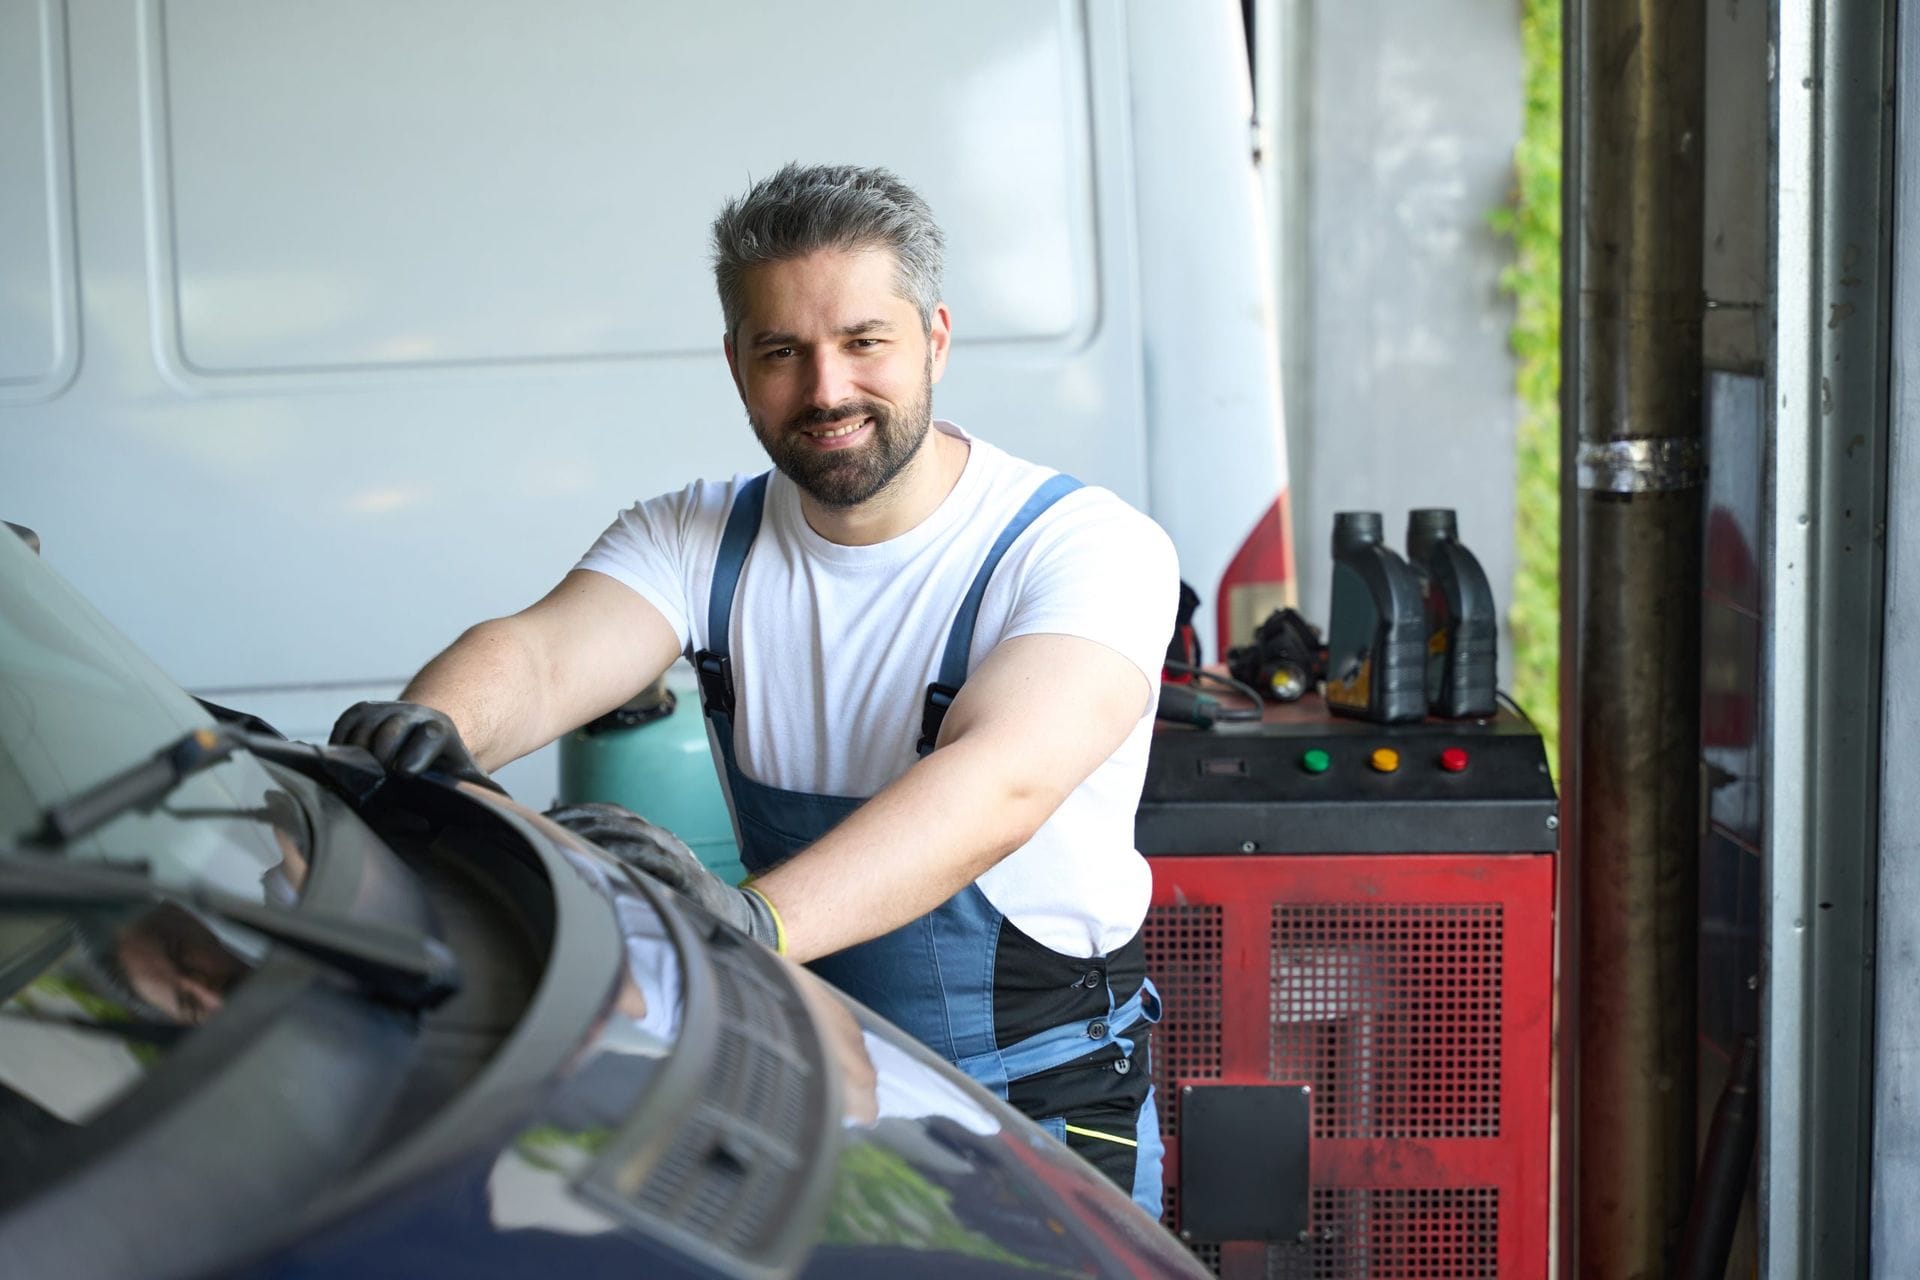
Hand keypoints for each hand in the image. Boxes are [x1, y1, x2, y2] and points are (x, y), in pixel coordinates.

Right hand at [330, 701, 504, 793]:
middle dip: (383, 758)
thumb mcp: (463, 781)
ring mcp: (386, 709)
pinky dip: (341, 746)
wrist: (419, 744)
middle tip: (380, 781)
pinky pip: (344, 726)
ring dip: (361, 756)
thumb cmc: (442, 771)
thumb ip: (478, 793)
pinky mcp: (361, 711)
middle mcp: (414, 714)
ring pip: (364, 729)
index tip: (406, 772)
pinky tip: (352, 765)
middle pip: (392, 730)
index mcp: (442, 730)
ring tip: (368, 778)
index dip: (418, 752)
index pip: (431, 734)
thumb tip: (498, 807)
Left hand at [543, 802, 782, 951]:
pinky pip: (656, 860)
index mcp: (650, 837)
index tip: (545, 815)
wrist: (733, 917)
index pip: (609, 813)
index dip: (577, 811)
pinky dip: (632, 856)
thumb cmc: (682, 901)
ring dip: (598, 834)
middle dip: (578, 819)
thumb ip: (617, 867)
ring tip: (566, 838)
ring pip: (632, 834)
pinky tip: (607, 858)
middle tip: (546, 824)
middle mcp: (662, 840)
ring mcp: (674, 856)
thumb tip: (569, 863)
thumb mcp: (647, 878)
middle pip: (615, 819)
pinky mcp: (685, 876)